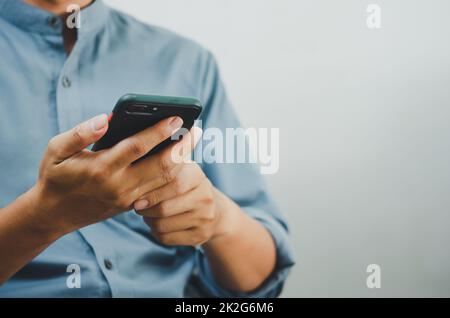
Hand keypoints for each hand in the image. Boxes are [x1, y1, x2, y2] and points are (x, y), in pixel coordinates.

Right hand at [27, 114, 195, 238]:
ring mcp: (129, 199)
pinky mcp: (133, 205)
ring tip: (192, 141)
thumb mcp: (56, 150)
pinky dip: (174, 174)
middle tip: (196, 129)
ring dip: (183, 160)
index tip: (176, 117)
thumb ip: (80, 133)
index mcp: (101, 168)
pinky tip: (181, 158)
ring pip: (166, 180)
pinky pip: (161, 190)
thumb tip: (106, 118)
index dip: (159, 131)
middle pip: (162, 166)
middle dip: (182, 146)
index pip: (137, 147)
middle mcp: (119, 186)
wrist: (54, 214)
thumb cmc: (56, 176)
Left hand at [134, 161, 234, 246]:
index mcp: (197, 176)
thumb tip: (141, 144)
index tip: (135, 195)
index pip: (172, 182)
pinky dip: (156, 232)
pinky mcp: (200, 236)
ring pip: (163, 225)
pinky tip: (157, 224)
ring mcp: (205, 218)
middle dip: (146, 209)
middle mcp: (205, 197)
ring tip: (147, 214)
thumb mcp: (181, 168)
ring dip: (149, 221)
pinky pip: (167, 238)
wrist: (213, 211)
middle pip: (165, 207)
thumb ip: (164, 158)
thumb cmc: (186, 185)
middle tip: (137, 206)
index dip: (150, 191)